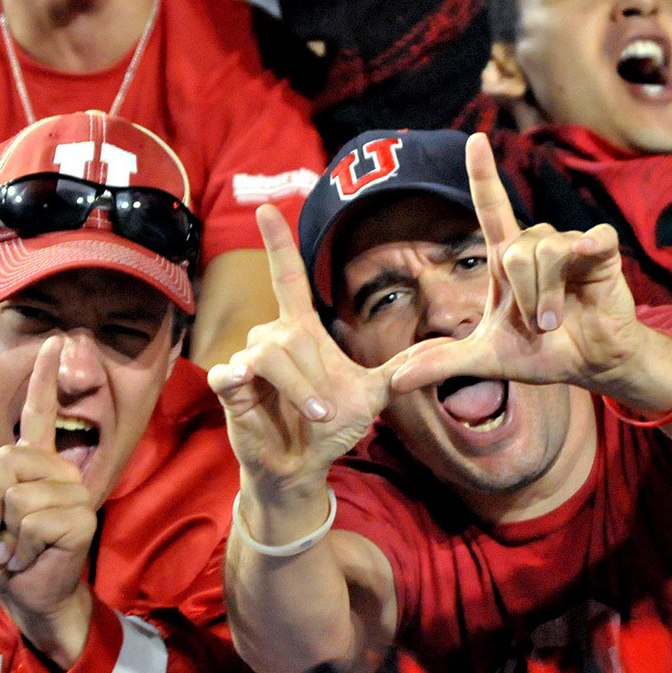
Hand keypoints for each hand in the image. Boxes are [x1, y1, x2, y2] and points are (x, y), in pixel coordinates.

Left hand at [0, 337, 97, 665]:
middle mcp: (58, 469)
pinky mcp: (83, 519)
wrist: (25, 591)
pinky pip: (33, 522)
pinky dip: (20, 548)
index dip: (43, 376)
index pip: (39, 410)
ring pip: (18, 497)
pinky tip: (28, 557)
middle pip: (6, 460)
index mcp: (32, 461)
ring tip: (15, 547)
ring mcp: (75, 493)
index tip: (55, 339)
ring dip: (6, 534)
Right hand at [208, 206, 399, 499]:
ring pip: (271, 355)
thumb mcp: (373, 395)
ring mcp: (248, 360)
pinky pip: (235, 372)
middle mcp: (273, 337)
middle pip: (291, 334)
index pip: (288, 278)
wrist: (302, 466)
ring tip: (316, 417)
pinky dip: (246, 382)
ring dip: (299, 389)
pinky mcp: (229, 385)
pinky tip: (251, 392)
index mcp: (302, 330)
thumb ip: (401, 369)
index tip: (266, 207)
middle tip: (328, 413)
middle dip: (313, 378)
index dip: (278, 244)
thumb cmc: (332, 427)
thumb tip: (442, 347)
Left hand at [388, 133, 651, 396]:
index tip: (475, 140)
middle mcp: (536, 242)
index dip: (483, 174)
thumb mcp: (485, 359)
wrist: (591, 363)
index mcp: (507, 258)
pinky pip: (587, 238)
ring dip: (545, 295)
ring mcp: (571, 242)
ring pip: (545, 250)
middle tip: (538, 326)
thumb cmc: (541, 352)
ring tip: (555, 322)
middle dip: (523, 296)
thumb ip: (440, 364)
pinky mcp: (601, 248)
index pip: (491, 206)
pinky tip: (585, 259)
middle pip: (514, 249)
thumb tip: (393, 383)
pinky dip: (584, 248)